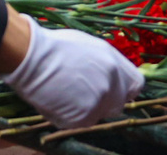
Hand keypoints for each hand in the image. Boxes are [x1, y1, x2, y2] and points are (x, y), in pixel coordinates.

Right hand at [0, 14, 142, 129]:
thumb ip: (108, 62)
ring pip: (99, 114)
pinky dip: (71, 115)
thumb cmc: (56, 47)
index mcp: (114, 65)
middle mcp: (111, 86)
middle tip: (82, 90)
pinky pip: (82, 121)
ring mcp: (97, 104)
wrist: (31, 58)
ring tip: (65, 92)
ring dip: (87, 107)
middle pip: (118, 103)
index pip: (135, 85)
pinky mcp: (82, 119)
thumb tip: (114, 73)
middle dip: (104, 99)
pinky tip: (58, 100)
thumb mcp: (89, 45)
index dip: (123, 86)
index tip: (111, 86)